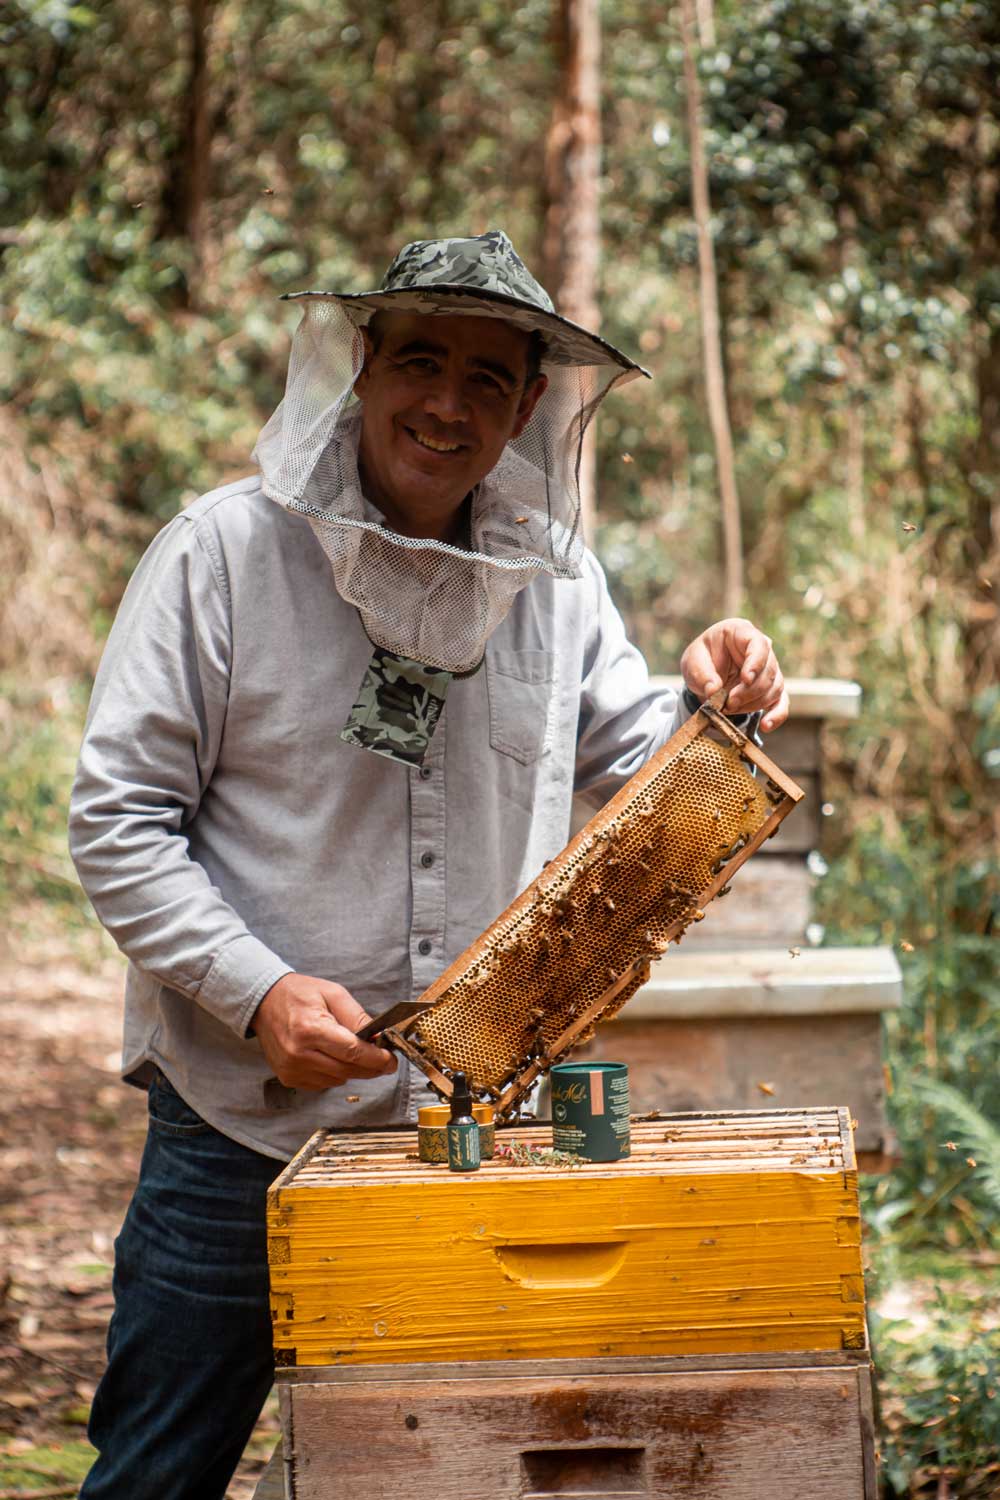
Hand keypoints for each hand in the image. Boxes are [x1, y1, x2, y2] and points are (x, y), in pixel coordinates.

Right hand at [250, 972, 397, 1090]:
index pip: (353, 1052)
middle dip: (371, 1067)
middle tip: (384, 1060)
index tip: (391, 1060)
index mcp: (311, 1029)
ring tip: (352, 1051)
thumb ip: (357, 1017)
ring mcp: (291, 1069)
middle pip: (348, 1070)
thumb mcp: (333, 994)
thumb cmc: (299, 994)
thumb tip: (378, 1038)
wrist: (264, 1002)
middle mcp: (298, 1053)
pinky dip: (334, 1073)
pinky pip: (323, 1083)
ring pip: (337, 1080)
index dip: (377, 1059)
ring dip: (351, 1069)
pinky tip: (331, 1056)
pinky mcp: (288, 1078)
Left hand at [679, 617, 788, 731]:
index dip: (756, 662)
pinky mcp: (771, 689)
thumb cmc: (701, 660)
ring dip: (753, 703)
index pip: (758, 644)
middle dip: (749, 691)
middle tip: (728, 703)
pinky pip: (781, 702)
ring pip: (773, 688)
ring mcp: (769, 669)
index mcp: (741, 632)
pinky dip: (776, 715)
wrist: (705, 674)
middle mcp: (761, 648)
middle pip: (768, 670)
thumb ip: (702, 674)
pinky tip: (766, 725)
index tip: (746, 679)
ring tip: (730, 709)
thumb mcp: (692, 662)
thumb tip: (713, 691)